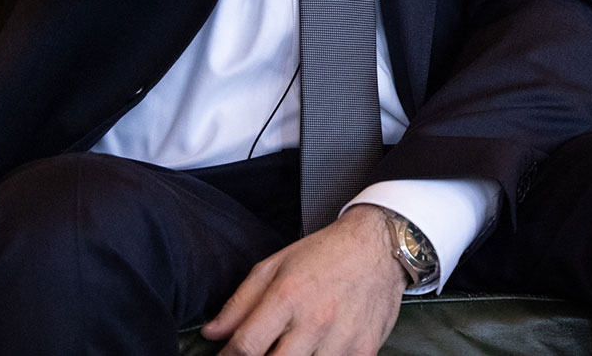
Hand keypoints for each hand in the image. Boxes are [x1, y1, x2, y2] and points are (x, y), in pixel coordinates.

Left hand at [201, 204, 407, 355]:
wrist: (380, 246)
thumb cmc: (325, 254)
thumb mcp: (275, 266)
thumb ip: (240, 302)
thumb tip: (212, 333)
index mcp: (287, 297)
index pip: (245, 346)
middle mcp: (315, 320)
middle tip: (264, 350)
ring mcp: (341, 339)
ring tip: (294, 346)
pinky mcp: (364, 351)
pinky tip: (319, 349)